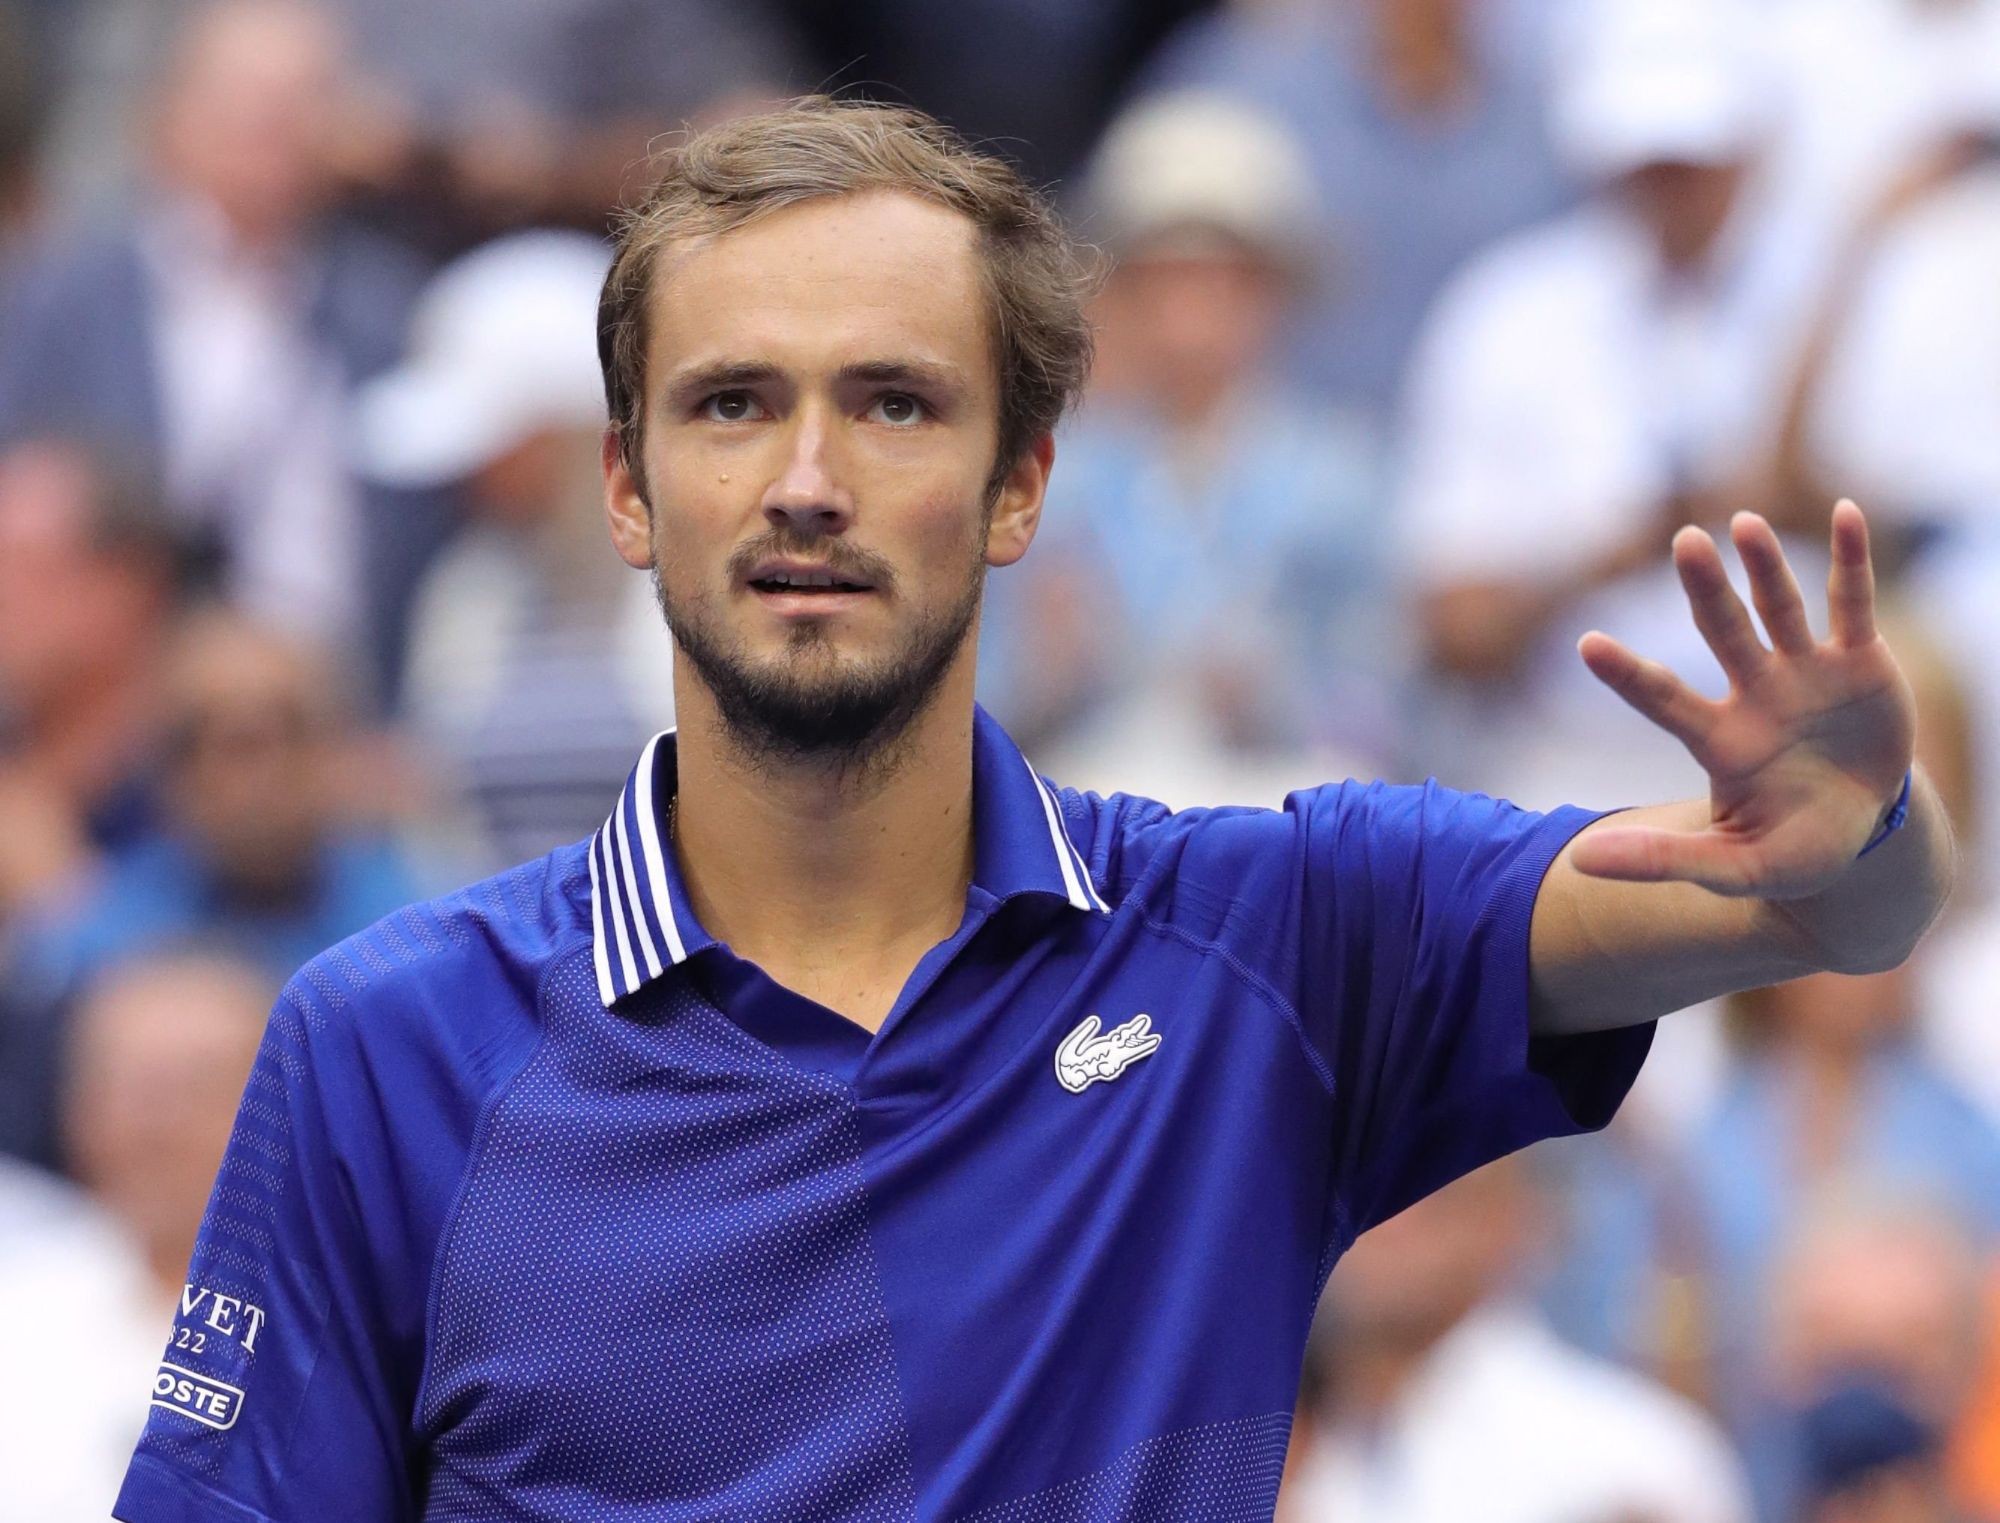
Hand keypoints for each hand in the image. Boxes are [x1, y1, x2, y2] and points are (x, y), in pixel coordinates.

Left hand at [1567, 500, 1914, 898]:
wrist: (1866, 840)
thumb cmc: (1791, 851)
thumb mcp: (1731, 868)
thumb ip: (1660, 860)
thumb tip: (1577, 865)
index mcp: (1721, 741)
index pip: (1663, 701)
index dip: (1629, 675)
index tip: (1586, 644)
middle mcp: (1756, 694)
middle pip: (1724, 632)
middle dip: (1707, 589)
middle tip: (1684, 542)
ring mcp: (1806, 673)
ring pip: (1781, 607)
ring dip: (1766, 566)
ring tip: (1744, 522)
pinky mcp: (1860, 662)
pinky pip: (1852, 603)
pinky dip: (1850, 560)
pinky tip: (1846, 513)